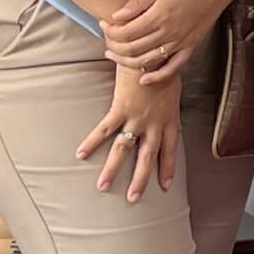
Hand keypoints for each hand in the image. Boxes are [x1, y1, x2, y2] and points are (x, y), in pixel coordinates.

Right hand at [76, 63, 181, 203]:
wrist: (154, 54)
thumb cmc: (164, 68)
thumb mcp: (172, 90)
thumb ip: (167, 104)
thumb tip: (162, 110)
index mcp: (170, 121)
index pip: (171, 151)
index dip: (167, 169)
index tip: (165, 186)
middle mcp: (155, 124)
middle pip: (147, 158)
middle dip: (139, 180)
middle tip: (132, 199)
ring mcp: (138, 118)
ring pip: (125, 150)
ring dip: (112, 169)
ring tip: (102, 187)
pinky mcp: (121, 109)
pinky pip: (105, 130)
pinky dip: (92, 142)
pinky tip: (81, 154)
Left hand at [104, 0, 233, 85]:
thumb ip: (137, 3)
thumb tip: (115, 16)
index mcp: (160, 15)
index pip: (126, 33)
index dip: (110, 31)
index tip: (104, 24)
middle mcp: (170, 33)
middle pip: (133, 48)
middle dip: (114, 46)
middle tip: (106, 39)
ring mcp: (181, 42)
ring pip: (147, 61)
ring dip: (127, 61)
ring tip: (114, 55)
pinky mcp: (191, 47)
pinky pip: (173, 68)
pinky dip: (157, 77)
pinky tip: (143, 80)